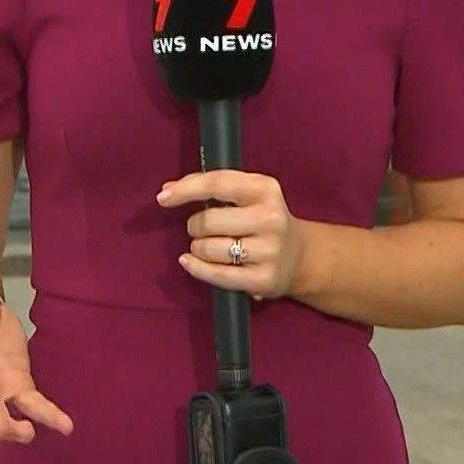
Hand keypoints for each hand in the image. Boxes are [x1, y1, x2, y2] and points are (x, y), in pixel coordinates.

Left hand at [157, 170, 305, 300]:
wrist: (300, 255)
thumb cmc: (262, 219)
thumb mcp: (247, 194)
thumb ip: (211, 188)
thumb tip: (167, 191)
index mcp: (265, 189)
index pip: (217, 183)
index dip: (186, 190)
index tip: (163, 197)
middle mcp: (271, 218)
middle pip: (208, 220)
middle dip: (195, 225)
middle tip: (202, 228)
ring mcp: (269, 251)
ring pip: (209, 249)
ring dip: (197, 248)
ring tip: (208, 246)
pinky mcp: (263, 279)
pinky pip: (216, 274)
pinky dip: (196, 268)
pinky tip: (188, 262)